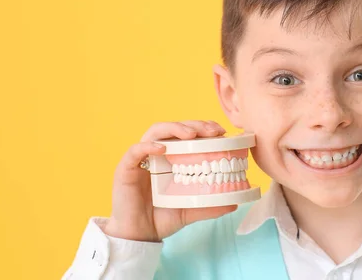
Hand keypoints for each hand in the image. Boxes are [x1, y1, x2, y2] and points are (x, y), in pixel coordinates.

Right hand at [103, 121, 236, 241]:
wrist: (139, 237)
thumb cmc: (162, 218)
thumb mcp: (191, 210)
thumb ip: (210, 205)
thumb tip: (235, 202)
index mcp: (173, 158)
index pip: (188, 134)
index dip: (204, 128)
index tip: (221, 132)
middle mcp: (157, 154)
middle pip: (175, 128)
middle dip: (195, 125)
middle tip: (212, 131)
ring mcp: (142, 159)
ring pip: (156, 131)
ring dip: (174, 128)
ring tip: (191, 134)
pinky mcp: (126, 168)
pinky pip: (135, 150)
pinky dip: (148, 145)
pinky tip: (162, 148)